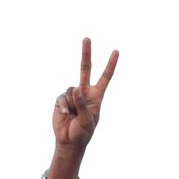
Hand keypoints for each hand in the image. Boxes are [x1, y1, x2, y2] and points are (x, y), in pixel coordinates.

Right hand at [52, 37, 118, 154]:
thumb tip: (75, 89)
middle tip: (87, 38)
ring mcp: (73, 94)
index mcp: (96, 96)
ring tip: (73, 116)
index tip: (116, 51)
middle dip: (86, 53)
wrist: (69, 141)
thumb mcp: (88, 120)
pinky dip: (64, 105)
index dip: (111, 65)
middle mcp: (84, 92)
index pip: (105, 77)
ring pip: (71, 89)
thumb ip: (83, 104)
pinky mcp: (62, 98)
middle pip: (85, 69)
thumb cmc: (83, 132)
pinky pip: (63, 96)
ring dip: (72, 104)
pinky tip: (66, 115)